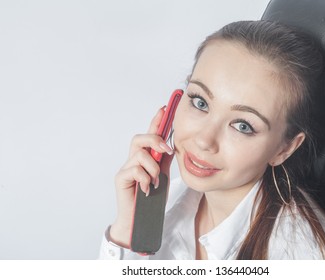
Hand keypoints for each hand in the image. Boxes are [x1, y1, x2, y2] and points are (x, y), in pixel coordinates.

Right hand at [109, 107, 173, 247]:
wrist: (139, 218)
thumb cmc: (150, 198)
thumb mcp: (162, 175)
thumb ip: (164, 160)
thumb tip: (173, 145)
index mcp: (145, 157)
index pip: (150, 134)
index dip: (156, 121)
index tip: (165, 108)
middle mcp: (134, 160)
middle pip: (139, 138)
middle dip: (154, 140)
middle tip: (166, 151)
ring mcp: (126, 168)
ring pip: (139, 154)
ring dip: (153, 167)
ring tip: (155, 181)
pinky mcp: (120, 178)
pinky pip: (134, 170)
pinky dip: (145, 179)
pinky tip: (147, 188)